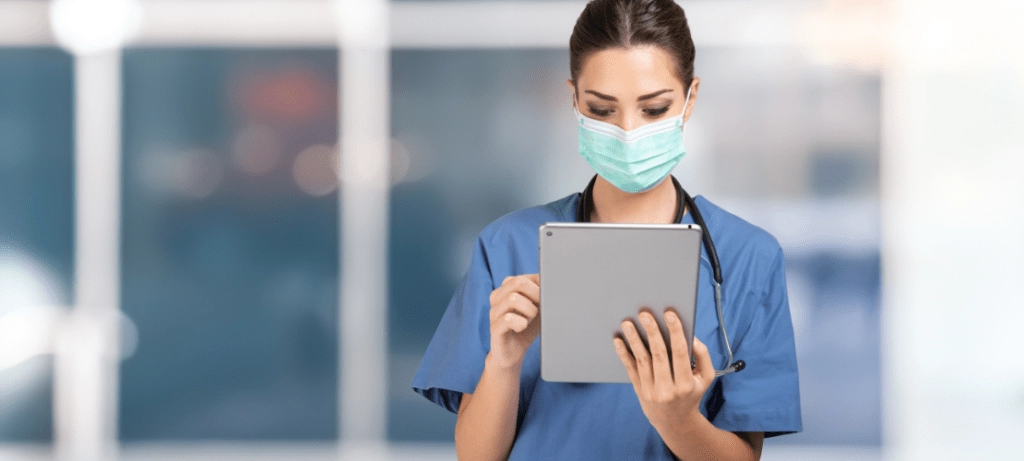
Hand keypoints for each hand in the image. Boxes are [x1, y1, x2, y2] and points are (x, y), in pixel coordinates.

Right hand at [488, 274, 539, 369]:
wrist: (512, 354)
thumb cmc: (526, 328)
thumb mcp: (538, 308)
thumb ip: (543, 294)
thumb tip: (555, 284)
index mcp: (506, 288)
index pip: (525, 277)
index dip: (540, 286)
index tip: (547, 298)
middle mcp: (497, 297)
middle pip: (518, 282)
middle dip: (536, 294)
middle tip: (542, 308)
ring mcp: (494, 312)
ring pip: (513, 298)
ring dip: (529, 310)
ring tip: (530, 319)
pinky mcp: (494, 328)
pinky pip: (508, 319)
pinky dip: (521, 323)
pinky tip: (522, 327)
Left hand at [613, 309, 715, 433]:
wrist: (674, 421)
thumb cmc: (691, 393)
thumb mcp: (705, 378)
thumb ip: (702, 356)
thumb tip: (691, 336)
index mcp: (686, 383)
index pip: (680, 353)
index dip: (675, 332)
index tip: (669, 314)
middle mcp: (668, 389)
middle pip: (659, 355)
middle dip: (652, 332)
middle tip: (644, 314)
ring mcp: (651, 391)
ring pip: (642, 360)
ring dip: (634, 340)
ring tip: (628, 323)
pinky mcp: (639, 390)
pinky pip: (630, 369)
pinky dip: (623, 353)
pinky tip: (618, 340)